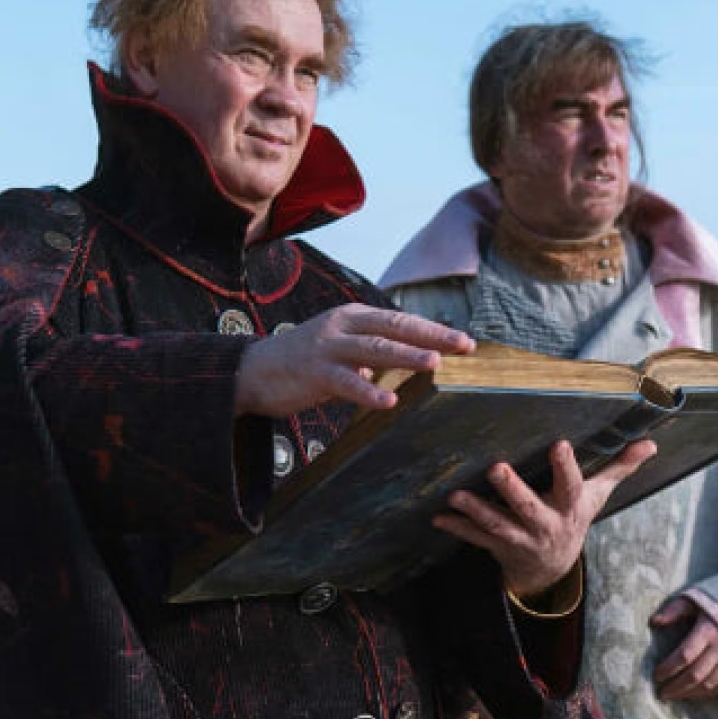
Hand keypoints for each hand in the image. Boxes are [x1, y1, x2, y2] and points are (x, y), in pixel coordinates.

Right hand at [235, 304, 473, 418]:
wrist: (252, 370)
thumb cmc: (303, 363)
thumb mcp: (342, 350)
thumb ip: (372, 353)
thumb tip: (410, 360)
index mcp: (353, 318)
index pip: (400, 320)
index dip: (433, 329)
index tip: (465, 341)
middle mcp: (343, 326)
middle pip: (394, 327)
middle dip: (432, 336)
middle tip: (464, 346)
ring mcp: (327, 347)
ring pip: (374, 349)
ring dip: (406, 355)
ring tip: (434, 363)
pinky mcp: (313, 372)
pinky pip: (346, 383)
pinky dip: (368, 390)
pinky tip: (388, 400)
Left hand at [432, 438, 655, 597]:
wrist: (552, 568)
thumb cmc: (573, 517)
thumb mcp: (597, 495)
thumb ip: (619, 468)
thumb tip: (650, 443)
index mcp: (570, 507)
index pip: (572, 485)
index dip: (566, 467)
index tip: (559, 443)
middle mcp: (546, 525)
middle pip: (529, 508)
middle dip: (512, 490)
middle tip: (496, 468)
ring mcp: (521, 539)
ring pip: (498, 526)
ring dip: (476, 512)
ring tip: (455, 496)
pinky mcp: (499, 547)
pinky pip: (476, 540)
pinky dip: (458, 529)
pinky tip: (439, 518)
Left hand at [650, 596, 717, 699]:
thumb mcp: (695, 600)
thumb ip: (675, 609)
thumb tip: (655, 621)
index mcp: (708, 630)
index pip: (684, 655)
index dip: (668, 668)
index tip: (656, 675)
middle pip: (695, 674)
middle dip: (676, 686)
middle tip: (661, 693)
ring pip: (709, 684)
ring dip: (689, 693)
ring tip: (674, 696)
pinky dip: (706, 693)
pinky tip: (693, 694)